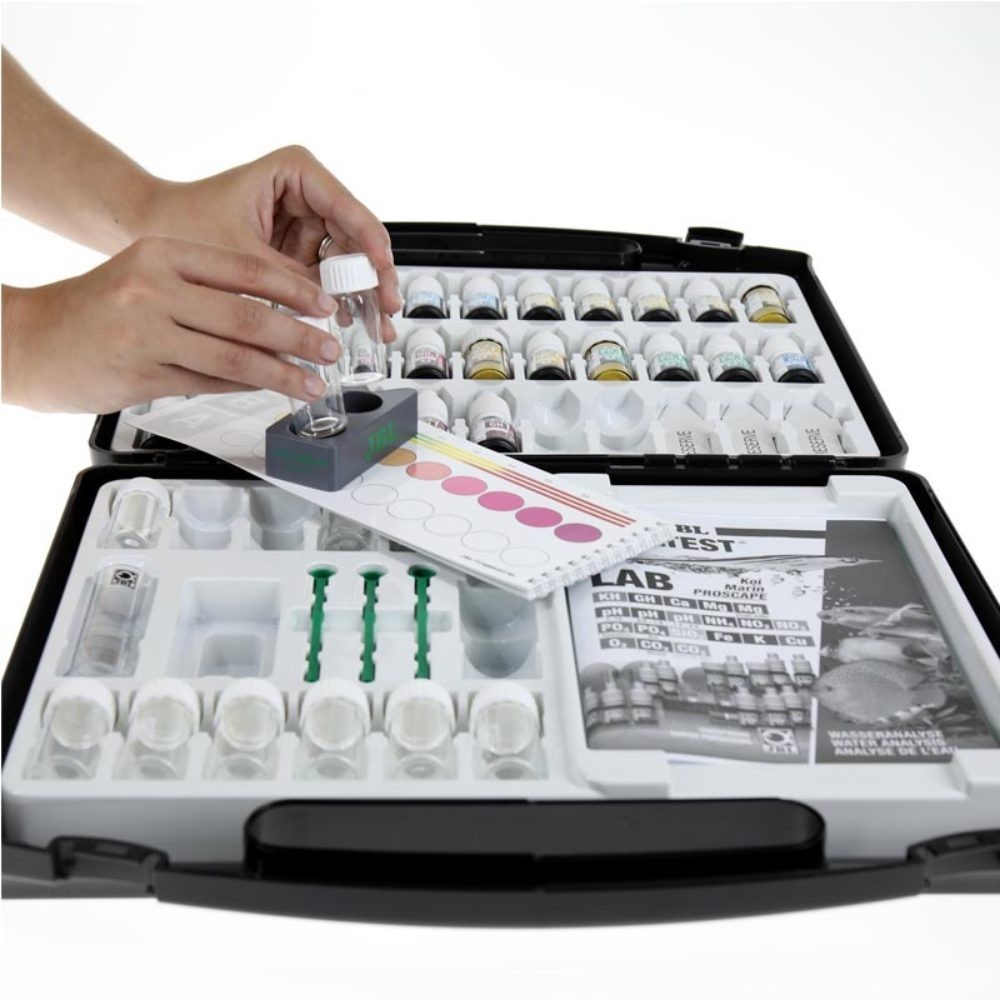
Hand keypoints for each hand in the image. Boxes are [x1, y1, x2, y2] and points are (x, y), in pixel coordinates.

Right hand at [2, 236, 343, 412]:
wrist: (30, 338)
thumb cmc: (96, 308)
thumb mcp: (147, 277)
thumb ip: (205, 290)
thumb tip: (273, 315)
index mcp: (162, 254)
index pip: (245, 269)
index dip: (294, 290)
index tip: (325, 305)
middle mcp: (154, 288)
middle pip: (246, 315)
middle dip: (299, 336)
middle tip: (330, 348)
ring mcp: (146, 333)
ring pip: (233, 356)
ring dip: (281, 373)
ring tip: (312, 382)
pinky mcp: (142, 374)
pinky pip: (209, 382)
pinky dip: (246, 387)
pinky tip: (270, 389)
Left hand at [135, 145, 400, 333]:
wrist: (144, 231)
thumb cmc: (179, 222)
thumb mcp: (239, 256)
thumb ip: (288, 281)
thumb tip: (327, 311)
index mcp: (297, 172)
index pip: (348, 210)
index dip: (372, 248)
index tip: (382, 277)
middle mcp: (307, 195)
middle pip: (357, 239)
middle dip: (373, 279)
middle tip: (385, 311)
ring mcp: (304, 225)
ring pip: (348, 262)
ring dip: (363, 296)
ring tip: (375, 326)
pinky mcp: (297, 252)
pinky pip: (328, 278)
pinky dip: (339, 302)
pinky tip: (353, 323)